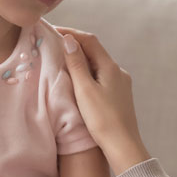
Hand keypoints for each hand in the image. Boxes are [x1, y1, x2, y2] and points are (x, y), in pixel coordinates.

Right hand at [56, 27, 150, 174]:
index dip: (71, 33)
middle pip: (95, 51)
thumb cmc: (102, 119)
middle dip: (75, 45)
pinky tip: (78, 81)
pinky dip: (88, 72)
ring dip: (81, 59)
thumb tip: (69, 40)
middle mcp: (118, 72)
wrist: (123, 145)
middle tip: (54, 44)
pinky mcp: (119, 95)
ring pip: (98, 64)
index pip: (90, 40)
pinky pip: (101, 76)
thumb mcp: (84, 90)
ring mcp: (120, 84)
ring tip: (62, 61)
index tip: (53, 31)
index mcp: (110, 67)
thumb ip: (77, 64)